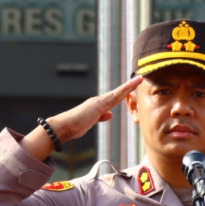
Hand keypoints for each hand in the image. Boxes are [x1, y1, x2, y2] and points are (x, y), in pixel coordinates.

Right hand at [28, 76, 143, 153]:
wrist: (64, 126)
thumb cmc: (74, 126)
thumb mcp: (91, 122)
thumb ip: (101, 117)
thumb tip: (110, 114)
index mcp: (98, 106)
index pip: (114, 99)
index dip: (124, 93)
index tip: (132, 88)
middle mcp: (99, 101)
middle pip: (118, 94)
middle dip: (129, 87)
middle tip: (140, 79)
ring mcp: (99, 102)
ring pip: (118, 93)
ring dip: (129, 86)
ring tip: (140, 79)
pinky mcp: (98, 104)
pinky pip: (114, 96)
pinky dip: (123, 91)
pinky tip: (130, 87)